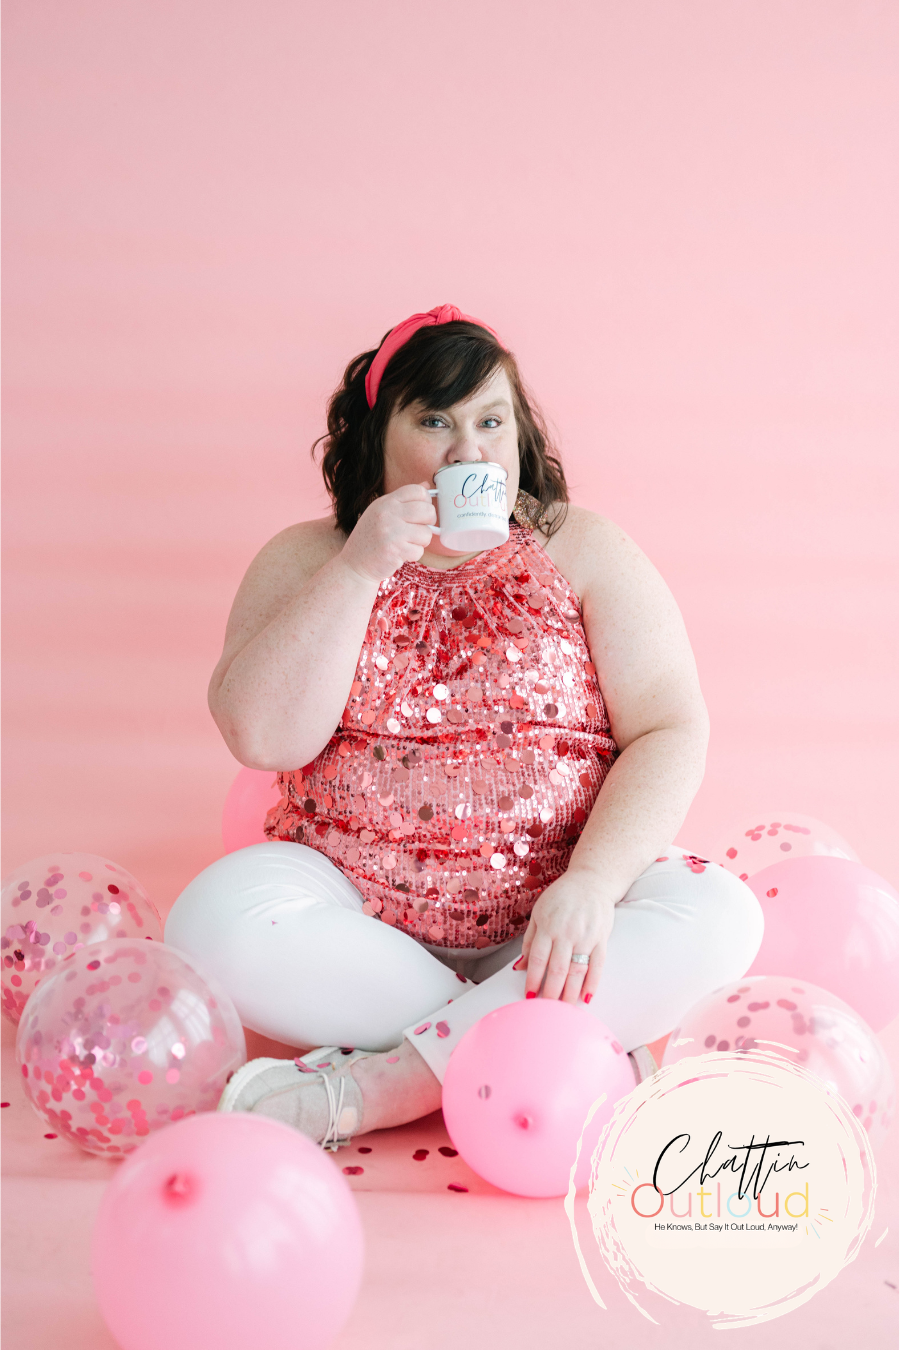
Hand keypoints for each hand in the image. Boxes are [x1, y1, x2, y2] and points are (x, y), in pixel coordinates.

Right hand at [340, 483, 437, 583]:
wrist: (354, 564)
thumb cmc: (371, 539)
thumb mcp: (381, 512)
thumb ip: (403, 500)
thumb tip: (426, 486)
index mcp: (385, 502)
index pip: (417, 491)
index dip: (426, 501)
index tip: (421, 512)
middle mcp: (388, 514)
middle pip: (428, 510)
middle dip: (429, 523)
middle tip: (418, 530)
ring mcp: (391, 532)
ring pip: (426, 533)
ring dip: (421, 542)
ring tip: (406, 544)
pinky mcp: (395, 550)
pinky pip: (419, 551)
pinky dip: (413, 555)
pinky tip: (400, 554)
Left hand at [514, 870, 616, 1004]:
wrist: (592, 880)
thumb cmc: (562, 897)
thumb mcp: (539, 913)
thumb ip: (530, 940)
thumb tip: (520, 966)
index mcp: (549, 926)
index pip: (539, 958)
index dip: (533, 979)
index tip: (529, 996)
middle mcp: (567, 932)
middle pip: (557, 969)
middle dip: (551, 992)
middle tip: (547, 1010)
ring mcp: (586, 936)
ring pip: (577, 970)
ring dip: (570, 992)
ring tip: (564, 1009)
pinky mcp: (602, 938)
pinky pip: (598, 965)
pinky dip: (592, 983)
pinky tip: (586, 997)